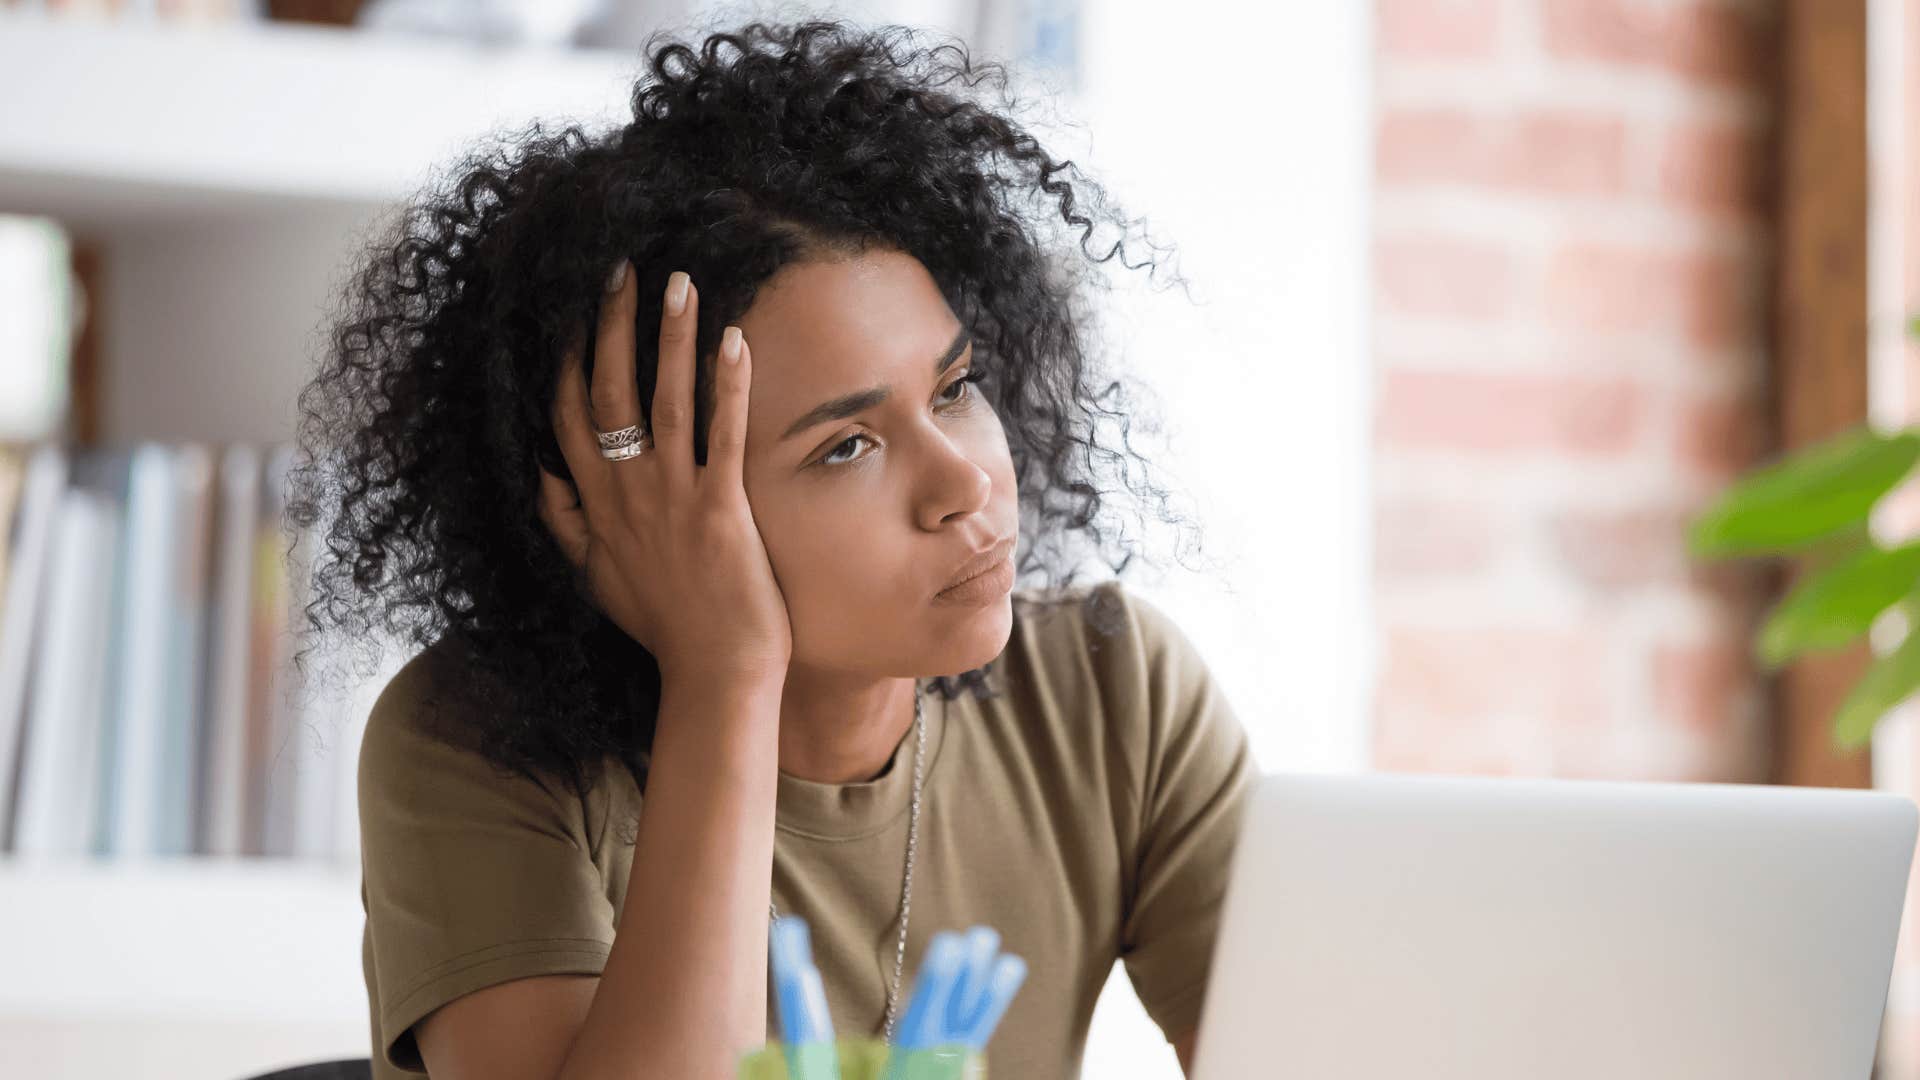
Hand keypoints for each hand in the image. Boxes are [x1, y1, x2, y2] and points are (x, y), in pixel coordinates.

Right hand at [538, 260, 792, 686]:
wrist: (713, 675)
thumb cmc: (663, 626)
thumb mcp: (595, 576)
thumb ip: (565, 523)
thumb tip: (540, 480)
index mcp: (596, 504)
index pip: (569, 414)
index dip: (571, 357)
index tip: (575, 307)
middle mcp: (626, 494)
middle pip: (608, 391)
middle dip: (612, 325)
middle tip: (621, 267)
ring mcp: (672, 500)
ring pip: (662, 401)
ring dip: (669, 336)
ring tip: (679, 280)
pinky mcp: (721, 511)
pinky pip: (723, 435)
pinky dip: (726, 385)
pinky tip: (735, 339)